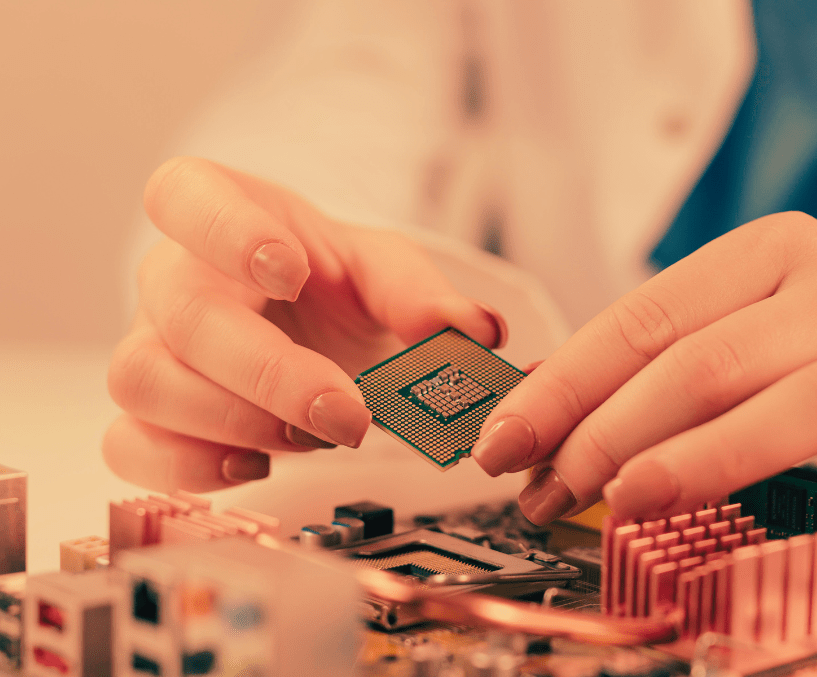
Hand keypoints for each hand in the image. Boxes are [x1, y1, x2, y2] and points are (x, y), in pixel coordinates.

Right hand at [104, 157, 504, 491]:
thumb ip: (422, 295)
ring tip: (310, 439)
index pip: (186, 193)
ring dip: (233, 423)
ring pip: (143, 380)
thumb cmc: (331, 285)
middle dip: (268, 372)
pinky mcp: (148, 413)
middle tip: (345, 414)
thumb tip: (477, 331)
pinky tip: (256, 467)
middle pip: (182, 312)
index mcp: (223, 213)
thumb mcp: (384, 272)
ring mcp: (152, 345)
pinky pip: (130, 445)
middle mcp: (175, 277)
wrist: (306, 326)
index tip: (291, 270)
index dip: (226, 230)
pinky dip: (190, 467)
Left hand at [472, 212, 816, 530]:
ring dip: (706, 461)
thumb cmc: (813, 334)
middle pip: (706, 364)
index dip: (566, 386)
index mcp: (762, 254)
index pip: (644, 319)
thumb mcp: (733, 317)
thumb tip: (537, 403)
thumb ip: (647, 356)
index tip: (507, 442)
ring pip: (798, 407)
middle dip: (613, 435)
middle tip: (554, 491)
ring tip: (634, 503)